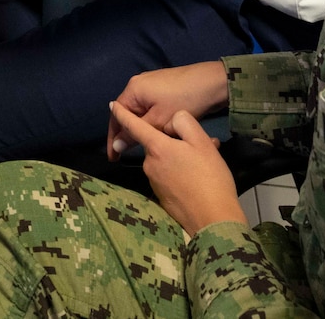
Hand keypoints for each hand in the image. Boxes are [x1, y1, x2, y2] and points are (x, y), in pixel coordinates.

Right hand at [107, 61, 228, 159]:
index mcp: (133, 89)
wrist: (213, 82)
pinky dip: (149, 121)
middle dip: (125, 134)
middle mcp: (139, 84)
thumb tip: (116, 146)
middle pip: (127, 113)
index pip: (116, 115)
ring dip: (139, 129)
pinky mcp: (164, 87)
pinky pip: (150, 107)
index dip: (113, 138)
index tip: (114, 158)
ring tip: (138, 149)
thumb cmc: (184, 100)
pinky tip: (153, 134)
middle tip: (124, 156)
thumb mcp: (158, 120)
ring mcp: (152, 84)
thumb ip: (135, 134)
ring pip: (139, 111)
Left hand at [110, 103, 244, 235]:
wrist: (213, 219)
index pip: (134, 126)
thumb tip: (172, 122)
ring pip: (165, 160)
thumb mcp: (202, 142)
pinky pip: (168, 176)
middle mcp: (149, 165)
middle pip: (157, 143)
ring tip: (205, 164)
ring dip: (180, 157)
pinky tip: (198, 179)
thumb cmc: (209, 177)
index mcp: (157, 148)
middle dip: (175, 142)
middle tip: (202, 146)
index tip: (112, 105)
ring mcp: (154, 183)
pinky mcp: (161, 197)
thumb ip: (184, 123)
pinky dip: (180, 173)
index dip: (122, 114)